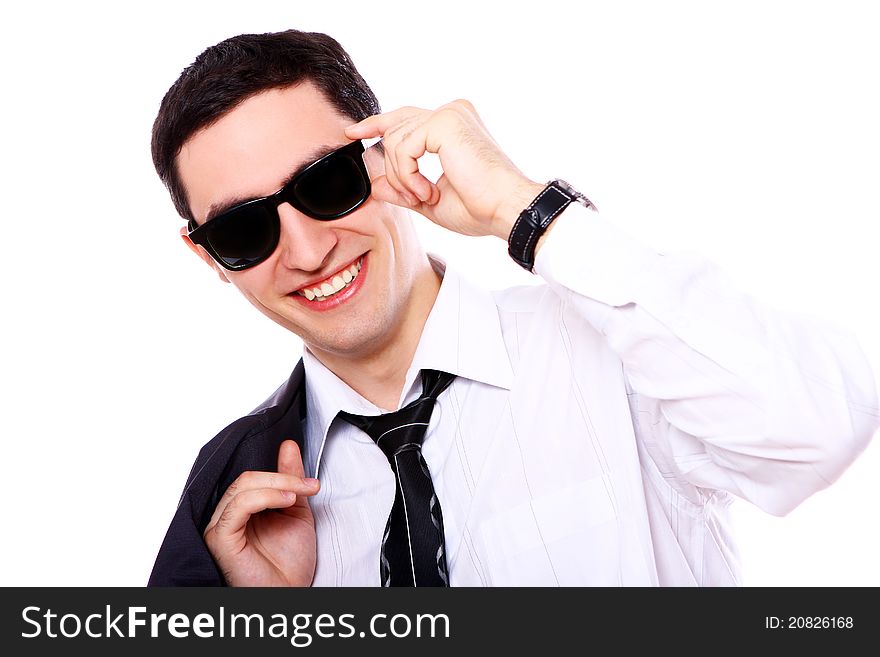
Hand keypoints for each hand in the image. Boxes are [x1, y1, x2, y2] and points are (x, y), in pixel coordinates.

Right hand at [203, 440, 319, 585]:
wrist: (291, 594)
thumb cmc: (289, 564)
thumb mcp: (296, 512)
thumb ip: (290, 480)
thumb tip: (288, 446)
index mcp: (242, 509)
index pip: (254, 477)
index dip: (283, 472)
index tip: (311, 481)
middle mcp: (227, 516)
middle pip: (247, 478)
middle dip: (283, 477)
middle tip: (308, 485)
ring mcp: (220, 526)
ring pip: (243, 487)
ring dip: (277, 484)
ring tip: (299, 494)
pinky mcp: (220, 538)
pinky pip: (238, 506)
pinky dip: (264, 497)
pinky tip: (286, 501)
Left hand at [345, 100, 544, 240]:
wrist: (506, 210)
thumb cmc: (481, 208)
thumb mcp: (432, 200)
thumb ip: (403, 189)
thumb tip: (376, 184)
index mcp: (453, 125)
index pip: (406, 117)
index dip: (376, 123)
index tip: (352, 132)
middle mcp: (452, 112)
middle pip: (395, 126)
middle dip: (393, 167)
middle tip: (415, 196)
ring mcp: (448, 114)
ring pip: (395, 141)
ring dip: (403, 178)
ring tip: (427, 197)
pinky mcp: (444, 123)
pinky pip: (403, 148)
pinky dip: (408, 176)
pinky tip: (427, 192)